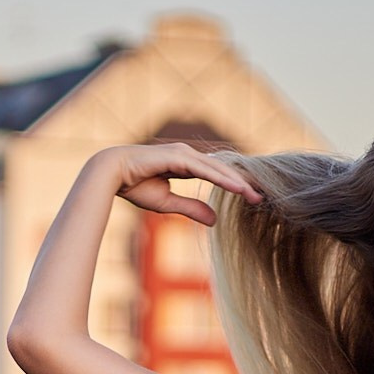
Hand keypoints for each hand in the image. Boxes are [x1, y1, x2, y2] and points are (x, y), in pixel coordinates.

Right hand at [92, 143, 261, 226]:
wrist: (111, 174)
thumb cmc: (135, 186)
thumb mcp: (168, 204)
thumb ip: (191, 208)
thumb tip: (215, 219)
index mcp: (185, 164)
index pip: (216, 174)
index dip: (234, 185)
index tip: (251, 198)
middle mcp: (187, 155)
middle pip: (222, 169)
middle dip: (242, 183)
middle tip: (262, 198)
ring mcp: (183, 154)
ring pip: (217, 169)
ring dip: (236, 182)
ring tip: (254, 195)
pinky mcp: (177, 157)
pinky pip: (205, 170)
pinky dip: (222, 179)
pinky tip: (236, 188)